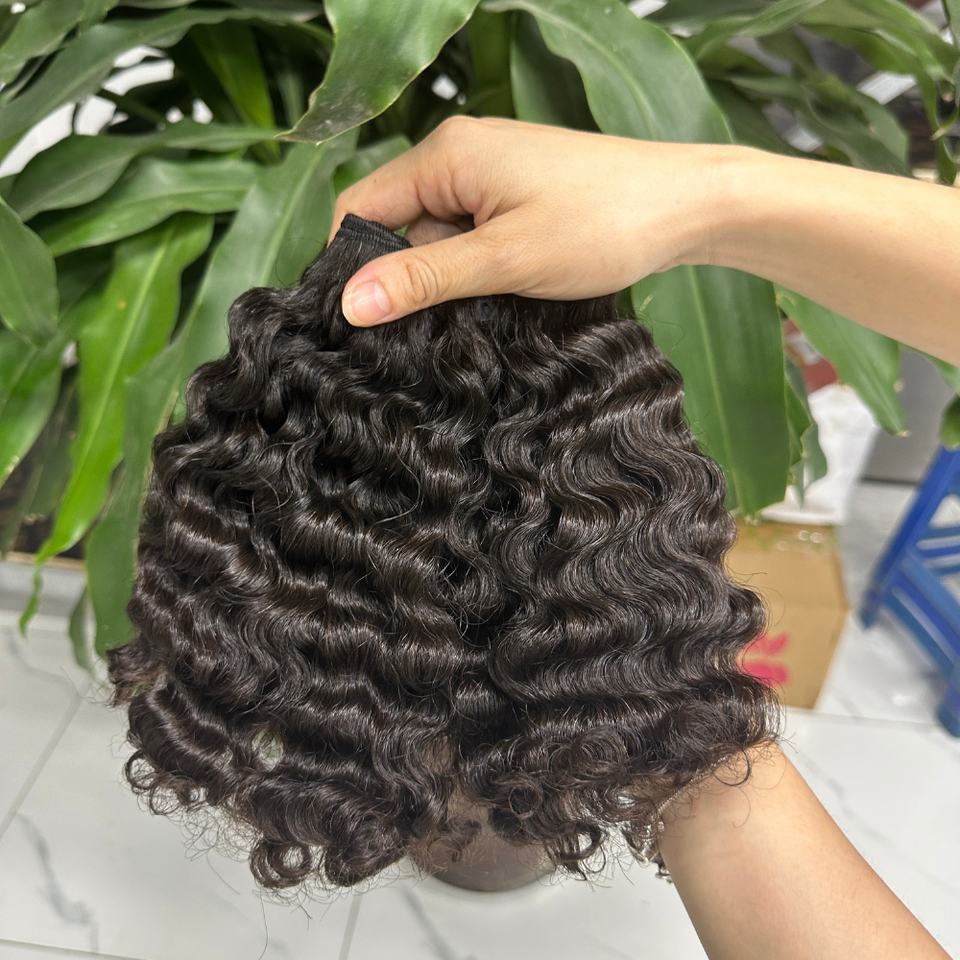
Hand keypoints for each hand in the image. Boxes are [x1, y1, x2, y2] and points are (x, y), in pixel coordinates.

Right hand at [328, 116, 732, 325]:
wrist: (689, 206)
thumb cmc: (604, 223)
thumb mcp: (503, 260)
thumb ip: (423, 279)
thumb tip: (350, 303)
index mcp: (446, 154)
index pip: (361, 209)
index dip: (355, 266)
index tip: (365, 323)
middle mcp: (462, 154)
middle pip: (400, 225)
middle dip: (413, 277)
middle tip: (446, 321)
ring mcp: (493, 173)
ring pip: (439, 237)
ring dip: (452, 277)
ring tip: (496, 301)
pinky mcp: (518, 195)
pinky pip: (474, 235)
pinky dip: (481, 268)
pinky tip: (510, 288)